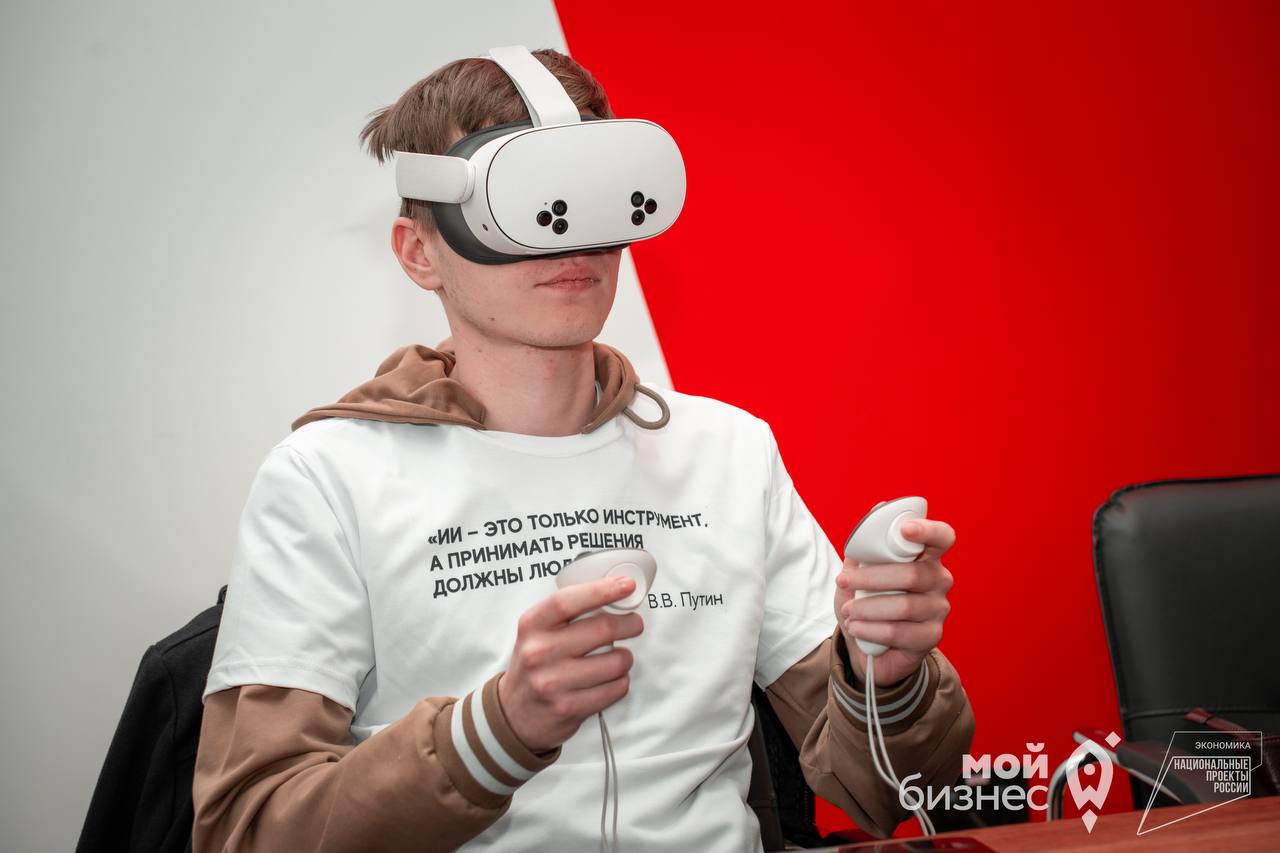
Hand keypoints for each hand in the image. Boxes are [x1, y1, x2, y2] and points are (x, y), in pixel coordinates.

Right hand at [498, 576, 643, 752]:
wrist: (515, 712)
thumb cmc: (534, 664)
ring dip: (625, 657)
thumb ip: (569, 613)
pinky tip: (610, 679)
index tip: (627, 585)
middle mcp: (539, 652)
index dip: (602, 590)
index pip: (568, 600)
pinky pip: (615, 689)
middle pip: (602, 629)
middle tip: (634, 624)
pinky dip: (621, 681)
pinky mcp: (568, 708)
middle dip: (629, 624)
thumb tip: (613, 593)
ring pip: (615, 662)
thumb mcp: (538, 631)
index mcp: (532, 625)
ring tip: (618, 657)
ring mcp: (553, 682)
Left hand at [834, 518, 954, 686]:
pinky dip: (869, 629)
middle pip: (912, 574)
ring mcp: (938, 609)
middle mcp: (939, 580)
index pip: (942, 537)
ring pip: (904, 605)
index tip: (905, 529)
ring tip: (848, 611)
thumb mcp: (858, 573)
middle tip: (843, 581)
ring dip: (866, 608)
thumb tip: (877, 509)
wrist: (867, 644)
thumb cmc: (866, 601)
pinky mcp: (931, 636)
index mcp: (926, 557)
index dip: (928, 530)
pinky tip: (855, 627)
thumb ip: (865, 548)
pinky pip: (898, 631)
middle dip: (870, 577)